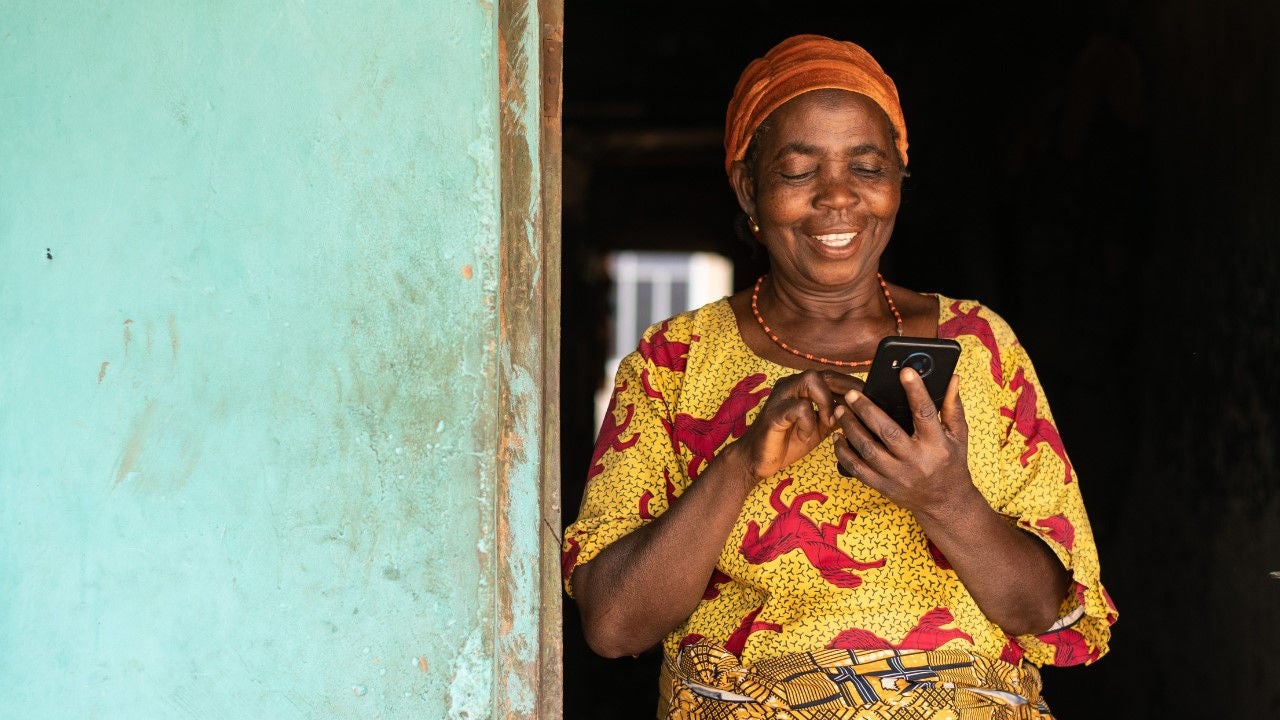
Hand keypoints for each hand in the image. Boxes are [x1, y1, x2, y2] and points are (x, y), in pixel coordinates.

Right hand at [736, 370, 863, 483]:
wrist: (758, 459)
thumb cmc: (787, 441)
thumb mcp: (819, 427)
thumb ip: (837, 415)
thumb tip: (863, 412)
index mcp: (802, 388)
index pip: (833, 377)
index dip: (853, 386)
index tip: (871, 398)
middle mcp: (791, 385)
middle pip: (825, 373)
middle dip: (846, 390)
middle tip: (857, 410)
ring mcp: (781, 396)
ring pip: (811, 379)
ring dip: (827, 402)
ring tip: (829, 423)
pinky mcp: (774, 413)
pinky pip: (799, 408)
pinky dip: (809, 422)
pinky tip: (807, 435)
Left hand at [833, 369, 975, 517]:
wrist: (945, 504)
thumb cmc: (951, 463)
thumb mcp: (959, 436)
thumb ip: (952, 406)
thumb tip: (952, 377)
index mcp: (937, 445)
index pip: (925, 414)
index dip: (916, 391)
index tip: (905, 371)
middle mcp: (916, 461)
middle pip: (887, 432)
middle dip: (867, 410)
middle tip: (852, 393)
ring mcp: (898, 476)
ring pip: (868, 450)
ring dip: (851, 428)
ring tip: (841, 410)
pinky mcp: (883, 487)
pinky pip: (858, 469)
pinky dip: (844, 453)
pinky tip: (838, 437)